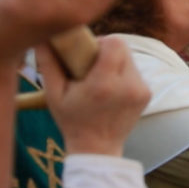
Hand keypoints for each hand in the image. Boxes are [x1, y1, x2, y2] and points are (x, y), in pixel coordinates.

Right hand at [36, 35, 150, 156]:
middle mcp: (128, 86)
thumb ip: (48, 64)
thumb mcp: (54, 94)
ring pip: (130, 58)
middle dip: (106, 50)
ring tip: (100, 78)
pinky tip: (110, 89)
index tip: (87, 52)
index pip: (115, 43)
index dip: (100, 41)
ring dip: (115, 61)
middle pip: (123, 47)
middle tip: (91, 63)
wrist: (97, 149)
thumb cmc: (72, 121)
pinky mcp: (147, 94)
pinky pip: (135, 71)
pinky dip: (123, 74)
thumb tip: (41, 37)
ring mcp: (141, 91)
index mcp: (104, 84)